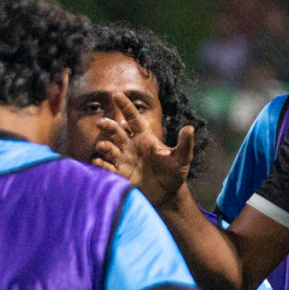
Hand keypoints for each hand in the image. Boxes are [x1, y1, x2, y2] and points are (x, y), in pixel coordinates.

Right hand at [93, 91, 193, 209]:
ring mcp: (124, 160)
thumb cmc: (174, 173)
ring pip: (110, 149)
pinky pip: (108, 167)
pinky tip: (99, 163)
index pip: (133, 119)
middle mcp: (131, 146)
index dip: (126, 107)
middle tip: (101, 122)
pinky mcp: (120, 174)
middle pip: (116, 132)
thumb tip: (190, 128)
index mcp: (145, 137)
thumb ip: (184, 144)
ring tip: (103, 147)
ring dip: (104, 146)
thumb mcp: (182, 158)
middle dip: (109, 126)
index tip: (117, 95)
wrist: (167, 194)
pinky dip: (102, 165)